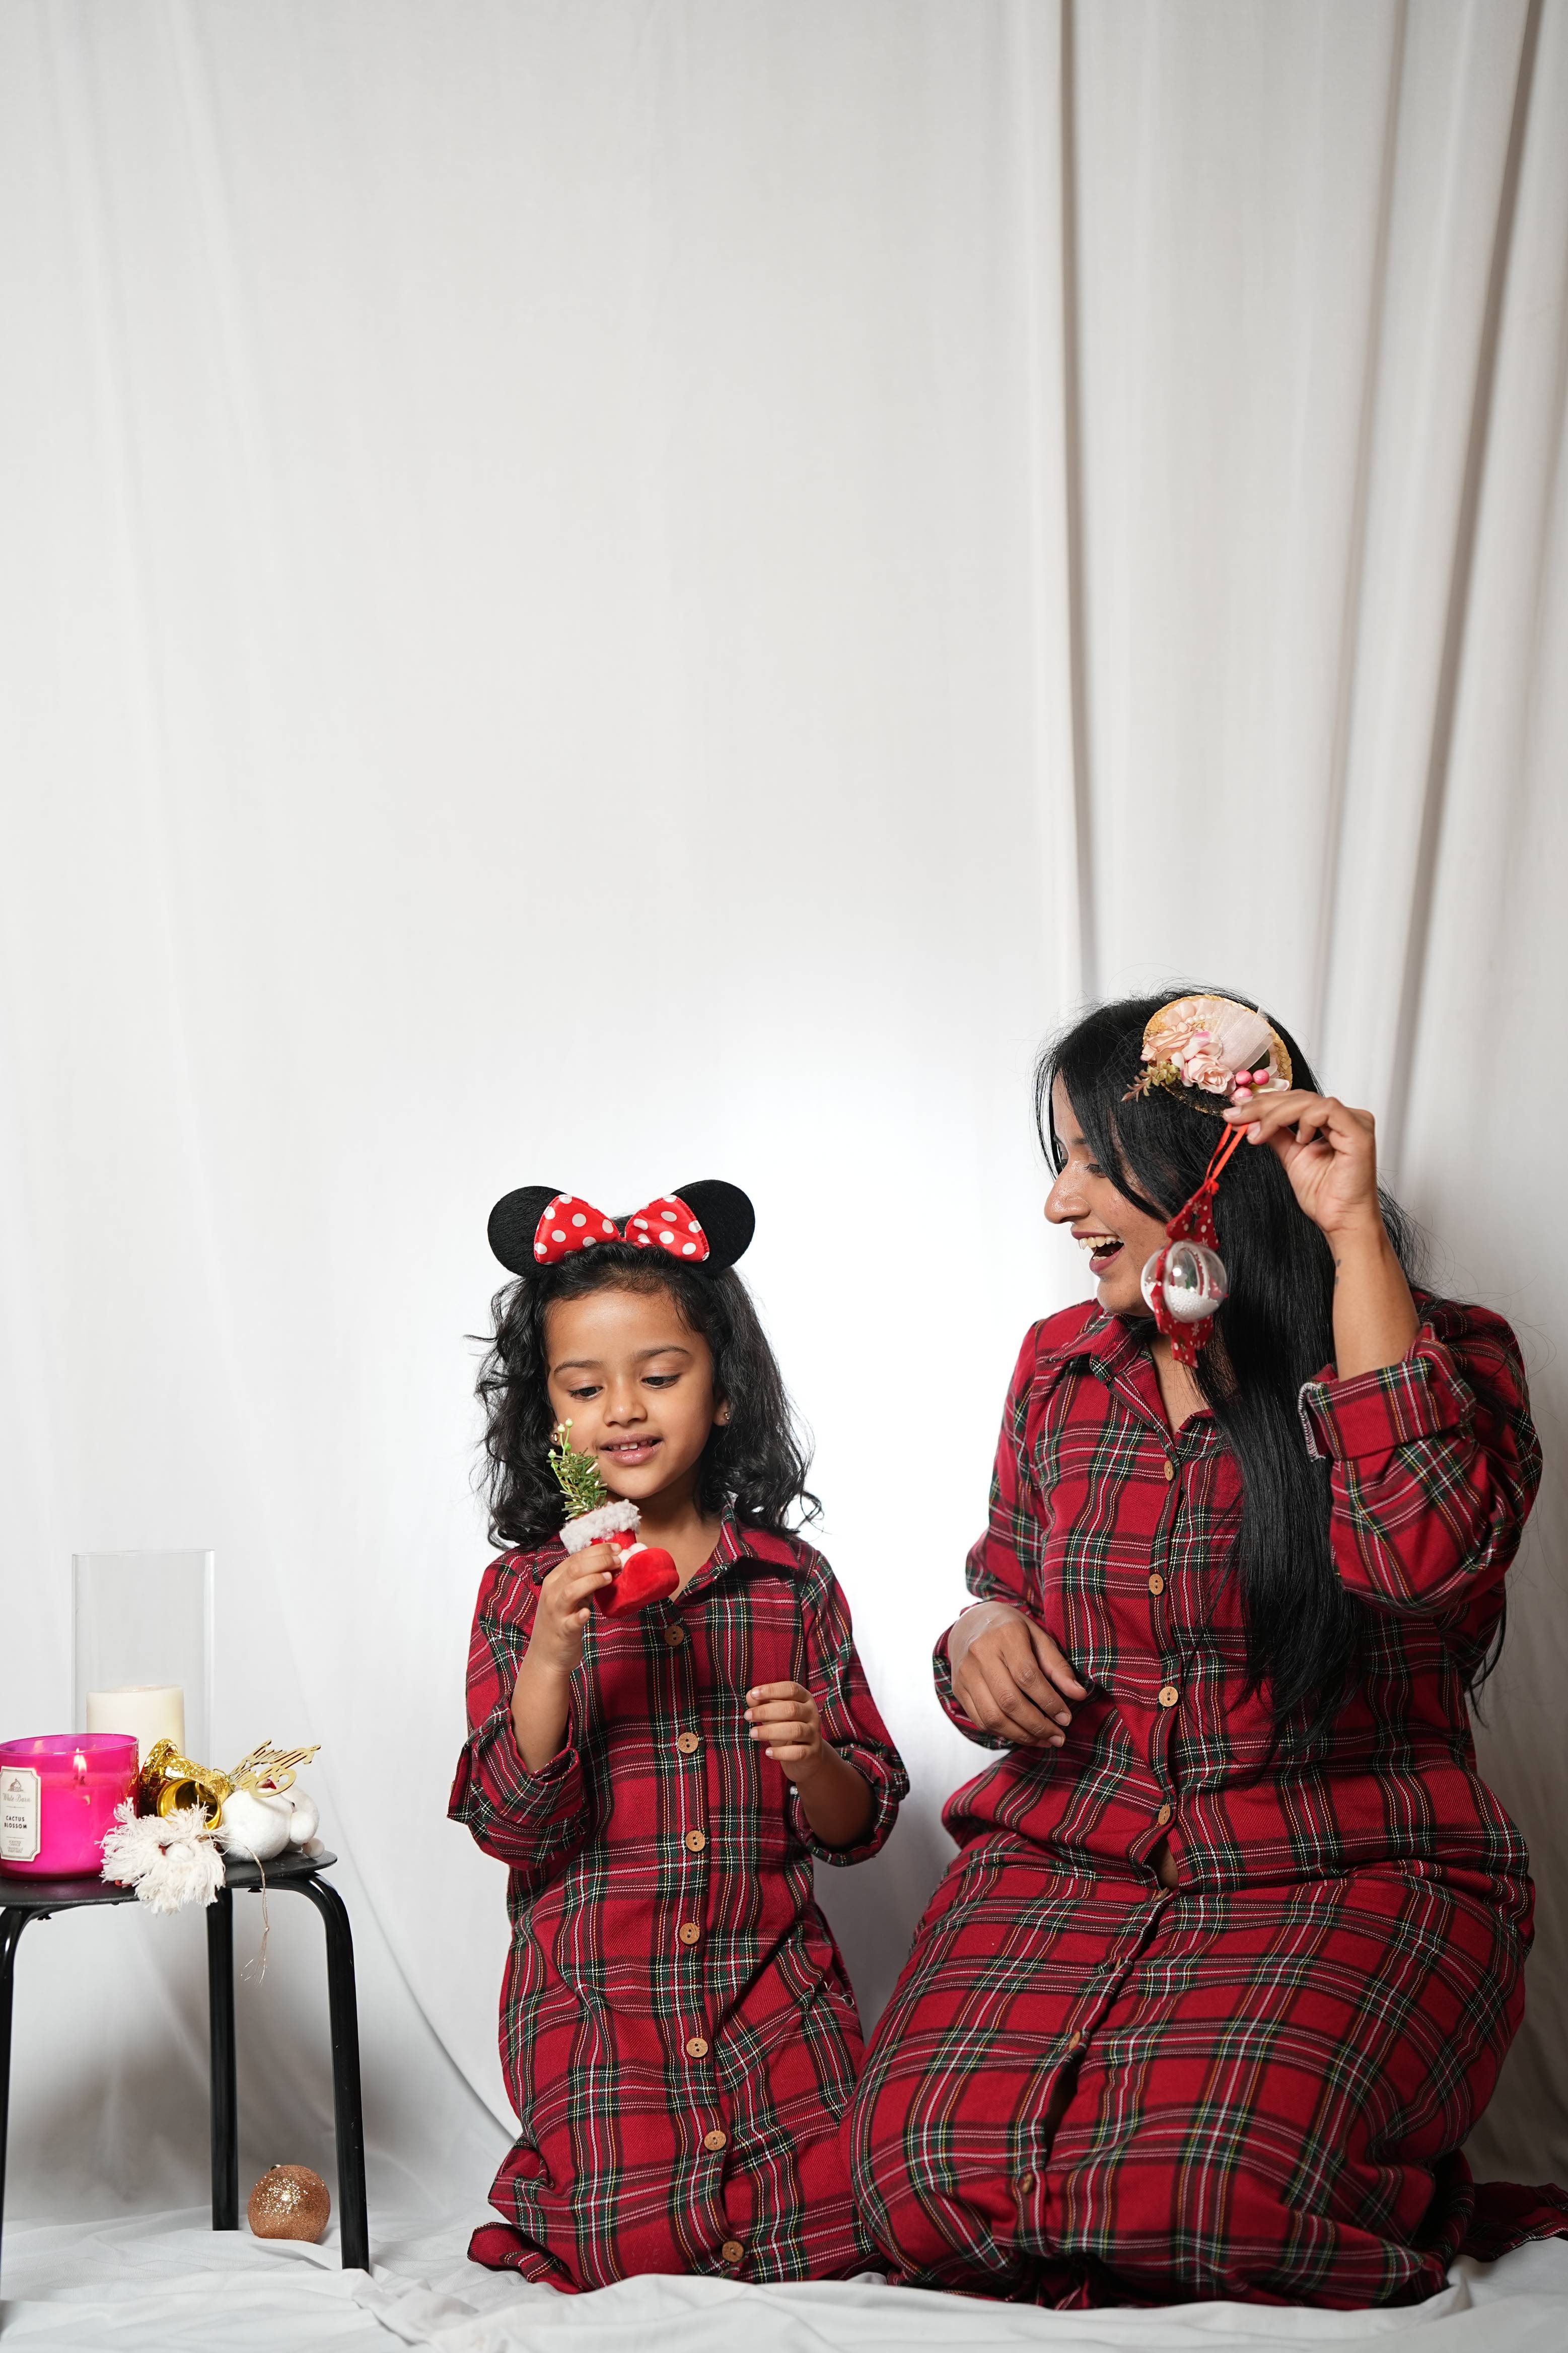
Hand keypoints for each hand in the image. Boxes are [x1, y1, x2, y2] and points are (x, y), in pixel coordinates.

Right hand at [524, 1544, 617, 1677]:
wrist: (546, 1656)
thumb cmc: (561, 1622)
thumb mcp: (570, 1597)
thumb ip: (584, 1581)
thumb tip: (608, 1565)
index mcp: (554, 1580)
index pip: (576, 1558)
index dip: (598, 1550)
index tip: (617, 1548)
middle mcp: (552, 1593)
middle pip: (575, 1569)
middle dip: (600, 1560)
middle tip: (619, 1560)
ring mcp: (556, 1612)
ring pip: (571, 1590)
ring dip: (592, 1581)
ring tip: (610, 1578)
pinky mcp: (562, 1631)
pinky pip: (570, 1622)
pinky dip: (579, 1615)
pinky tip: (588, 1612)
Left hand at [744, 1681, 825, 1784]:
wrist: (807, 1755)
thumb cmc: (786, 1728)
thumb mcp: (774, 1714)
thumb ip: (763, 1703)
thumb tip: (750, 1696)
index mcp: (804, 1698)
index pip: (791, 1689)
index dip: (772, 1690)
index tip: (753, 1694)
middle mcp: (812, 1713)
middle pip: (791, 1709)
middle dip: (766, 1711)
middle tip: (747, 1716)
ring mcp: (814, 1733)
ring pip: (795, 1730)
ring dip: (771, 1731)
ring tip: (753, 1734)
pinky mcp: (813, 1752)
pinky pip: (799, 1752)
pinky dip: (782, 1753)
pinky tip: (768, 1752)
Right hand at [948, 1601, 1086, 1745]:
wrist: (972, 1623)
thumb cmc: (1012, 1631)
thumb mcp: (1039, 1638)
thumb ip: (1058, 1666)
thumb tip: (1079, 1695)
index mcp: (1005, 1635)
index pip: (1027, 1676)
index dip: (1049, 1702)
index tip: (1066, 1718)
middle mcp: (980, 1653)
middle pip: (1009, 1701)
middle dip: (1038, 1725)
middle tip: (1058, 1737)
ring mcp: (965, 1673)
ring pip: (993, 1716)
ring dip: (1022, 1735)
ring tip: (1044, 1740)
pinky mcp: (958, 1689)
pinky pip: (981, 1720)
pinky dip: (1004, 1733)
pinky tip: (1023, 1734)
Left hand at [1223, 1089, 1381, 1240]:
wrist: (1341, 1222)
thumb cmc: (1325, 1196)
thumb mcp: (1291, 1157)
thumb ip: (1276, 1135)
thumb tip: (1251, 1120)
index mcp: (1331, 1122)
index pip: (1295, 1100)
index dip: (1264, 1103)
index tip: (1236, 1111)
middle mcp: (1345, 1118)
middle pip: (1299, 1097)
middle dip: (1262, 1106)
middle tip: (1236, 1116)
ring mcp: (1355, 1122)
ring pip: (1308, 1101)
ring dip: (1275, 1114)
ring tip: (1257, 1134)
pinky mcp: (1359, 1132)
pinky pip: (1327, 1110)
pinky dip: (1305, 1120)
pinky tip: (1299, 1140)